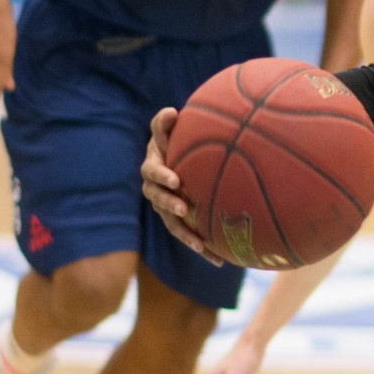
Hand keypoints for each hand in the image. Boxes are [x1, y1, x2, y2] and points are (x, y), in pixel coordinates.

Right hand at [140, 107, 221, 265]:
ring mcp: (167, 208)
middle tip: (184, 208)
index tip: (176, 179)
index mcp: (154, 168)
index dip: (162, 175)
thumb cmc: (176, 140)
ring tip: (201, 244)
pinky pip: (189, 236)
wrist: (181, 158)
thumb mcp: (168, 129)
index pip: (153, 172)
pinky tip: (220, 261)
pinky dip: (203, 249)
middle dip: (170, 205)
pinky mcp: (180, 221)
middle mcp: (155, 190)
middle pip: (159, 200)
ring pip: (173, 223)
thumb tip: (171, 112)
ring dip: (186, 234)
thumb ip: (165, 122)